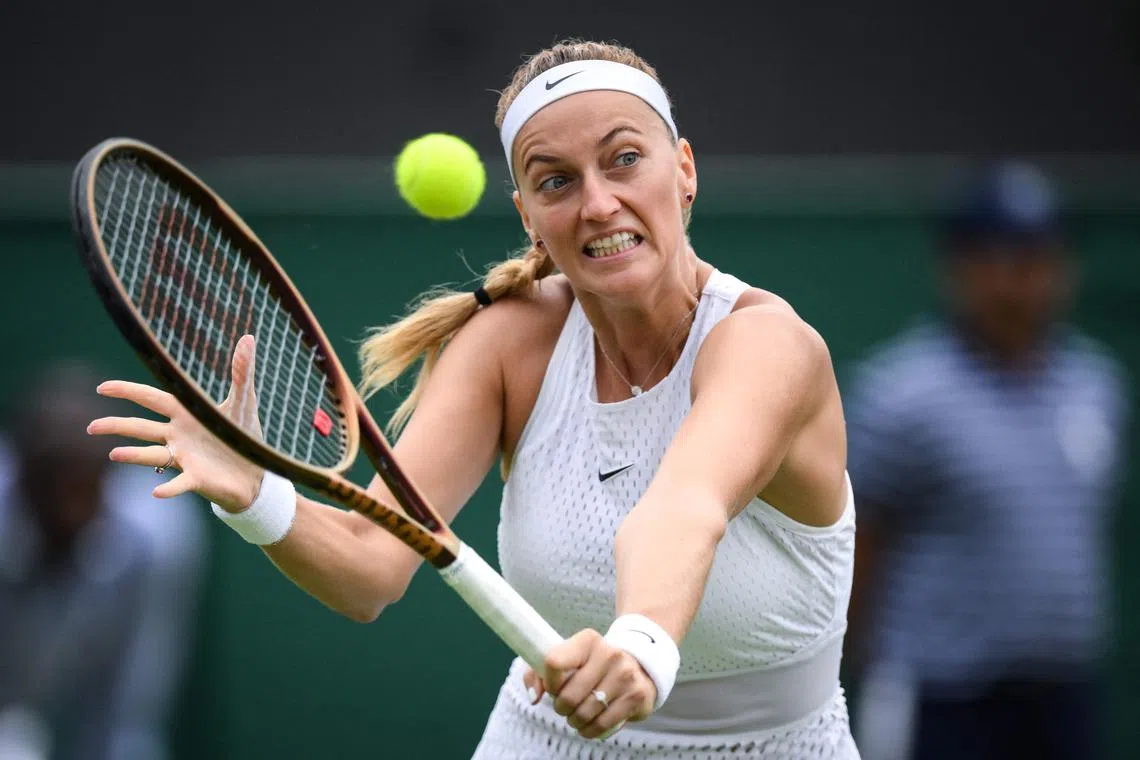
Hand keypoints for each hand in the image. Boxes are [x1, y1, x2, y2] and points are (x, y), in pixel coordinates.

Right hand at [88, 334, 266, 511]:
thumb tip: (248, 337)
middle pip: (141, 428)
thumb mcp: (243, 401)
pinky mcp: (197, 479)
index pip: (151, 399)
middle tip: (91, 427)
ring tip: (113, 454)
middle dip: (116, 426)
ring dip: (133, 455)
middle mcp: (178, 436)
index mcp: (186, 415)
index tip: (102, 388)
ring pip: (151, 454)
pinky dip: (169, 488)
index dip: (128, 392)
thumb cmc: (243, 435)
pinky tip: (156, 492)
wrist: (257, 471)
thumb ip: (242, 372)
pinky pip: (179, 483)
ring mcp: (184, 458)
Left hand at [522, 629, 656, 739]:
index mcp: (588, 640)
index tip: (554, 687)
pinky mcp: (635, 696)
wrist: (636, 667)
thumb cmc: (591, 666)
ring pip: (584, 712)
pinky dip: (590, 731)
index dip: (549, 682)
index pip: (554, 662)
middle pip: (568, 694)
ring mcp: (624, 674)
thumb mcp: (566, 659)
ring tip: (577, 716)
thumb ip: (538, 673)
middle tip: (565, 706)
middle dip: (561, 707)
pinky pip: (602, 724)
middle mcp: (608, 653)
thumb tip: (534, 697)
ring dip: (574, 721)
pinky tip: (588, 726)